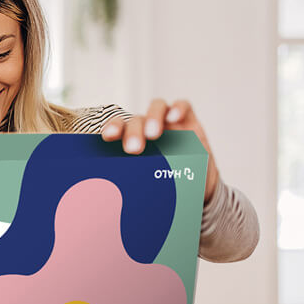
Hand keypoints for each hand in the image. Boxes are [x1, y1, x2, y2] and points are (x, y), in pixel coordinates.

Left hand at [101, 99, 219, 202]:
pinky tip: (174, 117)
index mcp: (131, 140)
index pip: (118, 128)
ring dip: (153, 117)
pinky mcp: (189, 120)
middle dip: (133, 132)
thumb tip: (114, 198)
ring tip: (153, 134)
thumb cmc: (165, 183)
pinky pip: (183, 106)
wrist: (196, 188)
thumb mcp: (148, 183)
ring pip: (157, 107)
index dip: (112, 128)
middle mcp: (147, 128)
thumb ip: (133, 181)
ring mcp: (168, 122)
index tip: (108, 137)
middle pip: (136, 120)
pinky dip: (178, 108)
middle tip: (133, 149)